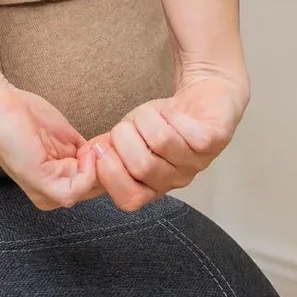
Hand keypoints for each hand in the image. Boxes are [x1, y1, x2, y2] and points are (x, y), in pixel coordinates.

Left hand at [0, 65, 98, 209]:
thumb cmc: (22, 115)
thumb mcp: (64, 138)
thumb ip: (84, 153)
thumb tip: (108, 157)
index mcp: (53, 185)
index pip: (96, 186)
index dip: (109, 166)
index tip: (108, 146)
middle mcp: (49, 195)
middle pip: (97, 190)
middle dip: (108, 167)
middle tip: (104, 145)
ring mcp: (45, 192)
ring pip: (91, 190)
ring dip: (99, 165)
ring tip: (92, 146)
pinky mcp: (41, 184)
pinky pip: (78, 188)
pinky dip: (89, 168)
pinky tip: (84, 150)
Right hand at [87, 65, 248, 211]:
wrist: (200, 95)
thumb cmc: (160, 121)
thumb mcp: (126, 136)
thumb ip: (105, 150)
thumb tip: (82, 159)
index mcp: (152, 186)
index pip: (129, 200)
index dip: (110, 175)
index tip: (100, 149)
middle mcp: (176, 180)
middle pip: (142, 167)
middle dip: (125, 137)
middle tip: (127, 125)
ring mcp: (198, 163)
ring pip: (161, 143)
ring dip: (146, 119)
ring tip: (149, 114)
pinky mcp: (214, 141)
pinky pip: (184, 130)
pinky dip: (171, 114)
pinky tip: (172, 111)